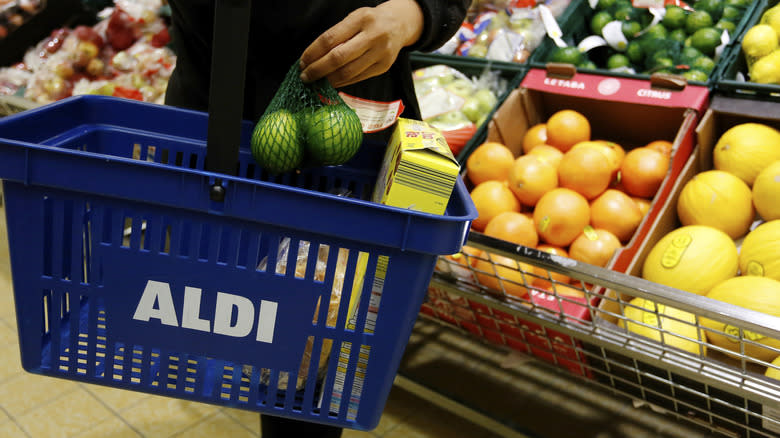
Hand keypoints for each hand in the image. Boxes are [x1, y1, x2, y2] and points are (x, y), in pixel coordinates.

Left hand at [299, 0, 423, 87]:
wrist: (400, 24)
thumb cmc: (370, 21)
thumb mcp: (354, 19)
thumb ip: (337, 35)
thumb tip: (313, 59)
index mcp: (361, 19)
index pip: (330, 39)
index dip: (313, 53)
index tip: (302, 63)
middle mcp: (373, 36)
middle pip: (338, 58)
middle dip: (318, 70)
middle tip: (305, 77)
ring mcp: (380, 53)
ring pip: (348, 72)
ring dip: (328, 80)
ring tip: (316, 82)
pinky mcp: (383, 67)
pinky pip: (357, 78)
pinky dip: (342, 82)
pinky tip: (332, 82)